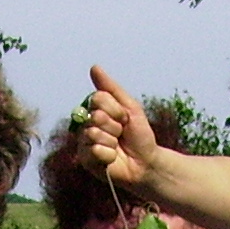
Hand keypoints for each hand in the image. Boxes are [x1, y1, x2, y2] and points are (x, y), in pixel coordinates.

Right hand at [80, 66, 156, 190]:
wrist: (145, 161)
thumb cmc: (138, 135)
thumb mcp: (130, 107)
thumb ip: (111, 88)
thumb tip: (94, 67)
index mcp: (95, 109)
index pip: (97, 99)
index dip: (116, 109)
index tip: (125, 118)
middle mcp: (87, 124)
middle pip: (96, 116)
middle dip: (115, 126)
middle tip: (121, 134)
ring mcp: (84, 142)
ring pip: (94, 134)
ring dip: (112, 141)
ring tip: (117, 146)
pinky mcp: (85, 159)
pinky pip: (95, 151)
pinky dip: (109, 155)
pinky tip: (112, 159)